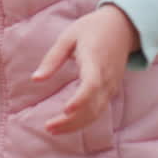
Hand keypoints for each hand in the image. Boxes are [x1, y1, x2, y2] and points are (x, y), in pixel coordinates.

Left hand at [32, 5, 138, 134]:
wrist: (122, 27)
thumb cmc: (92, 29)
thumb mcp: (68, 37)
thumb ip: (52, 59)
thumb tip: (35, 79)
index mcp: (95, 61)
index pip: (91, 85)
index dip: (80, 100)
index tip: (66, 110)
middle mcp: (106, 77)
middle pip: (92, 106)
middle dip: (71, 120)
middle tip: (48, 127)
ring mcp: (111, 85)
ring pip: (96, 112)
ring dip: (76, 124)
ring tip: (53, 130)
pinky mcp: (111, 90)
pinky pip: (99, 109)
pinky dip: (84, 120)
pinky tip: (68, 124)